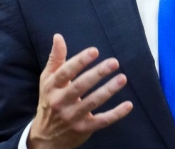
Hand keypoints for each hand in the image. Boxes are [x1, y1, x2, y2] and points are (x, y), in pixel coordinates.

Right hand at [27, 34, 132, 148]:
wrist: (45, 137)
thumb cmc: (49, 101)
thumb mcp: (47, 80)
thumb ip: (55, 58)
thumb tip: (58, 36)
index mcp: (52, 87)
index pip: (66, 72)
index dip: (80, 61)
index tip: (95, 51)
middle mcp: (61, 102)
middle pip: (80, 86)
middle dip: (98, 73)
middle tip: (114, 62)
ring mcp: (72, 117)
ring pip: (93, 102)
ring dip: (108, 90)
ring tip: (122, 78)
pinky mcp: (84, 128)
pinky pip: (102, 121)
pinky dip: (116, 114)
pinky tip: (128, 105)